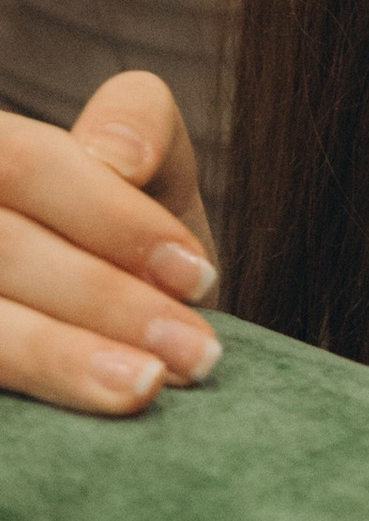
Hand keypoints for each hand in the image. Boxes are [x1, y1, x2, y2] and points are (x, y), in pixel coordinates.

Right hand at [0, 72, 221, 415]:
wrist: (110, 322)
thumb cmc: (124, 232)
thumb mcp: (148, 165)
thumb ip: (140, 123)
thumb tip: (117, 160)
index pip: (24, 164)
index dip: (111, 218)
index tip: (197, 276)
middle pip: (5, 246)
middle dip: (108, 299)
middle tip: (197, 350)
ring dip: (70, 356)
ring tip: (150, 383)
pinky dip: (46, 378)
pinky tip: (103, 397)